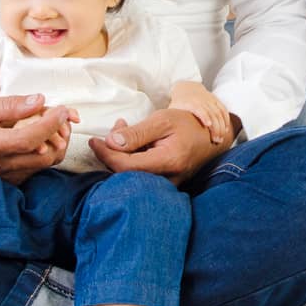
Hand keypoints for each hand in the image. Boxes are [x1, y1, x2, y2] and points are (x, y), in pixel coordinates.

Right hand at [0, 94, 77, 183]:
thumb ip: (11, 105)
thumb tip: (39, 101)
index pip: (29, 138)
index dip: (50, 123)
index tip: (62, 109)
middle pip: (44, 154)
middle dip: (60, 133)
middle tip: (62, 114)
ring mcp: (5, 175)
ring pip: (45, 163)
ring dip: (58, 143)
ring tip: (56, 123)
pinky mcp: (10, 180)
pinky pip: (38, 168)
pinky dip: (48, 151)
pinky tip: (45, 136)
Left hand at [87, 109, 218, 183]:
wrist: (211, 133)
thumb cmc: (188, 123)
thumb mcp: (162, 121)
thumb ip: (137, 133)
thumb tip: (111, 143)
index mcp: (168, 161)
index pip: (126, 166)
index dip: (106, 155)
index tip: (94, 141)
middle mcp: (169, 178)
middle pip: (126, 174)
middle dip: (112, 152)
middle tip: (115, 128)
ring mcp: (168, 184)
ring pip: (133, 176)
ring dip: (121, 154)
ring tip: (123, 129)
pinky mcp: (166, 183)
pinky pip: (141, 175)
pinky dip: (131, 159)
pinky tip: (132, 143)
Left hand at [167, 81, 233, 145]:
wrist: (187, 88)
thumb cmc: (179, 103)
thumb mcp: (172, 110)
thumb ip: (170, 121)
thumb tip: (165, 136)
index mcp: (190, 103)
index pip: (200, 109)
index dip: (205, 116)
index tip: (208, 125)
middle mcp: (202, 100)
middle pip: (212, 113)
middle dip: (216, 127)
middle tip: (216, 140)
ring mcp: (210, 99)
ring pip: (219, 112)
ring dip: (221, 126)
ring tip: (221, 139)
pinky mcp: (216, 100)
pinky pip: (223, 110)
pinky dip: (226, 120)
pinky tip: (226, 130)